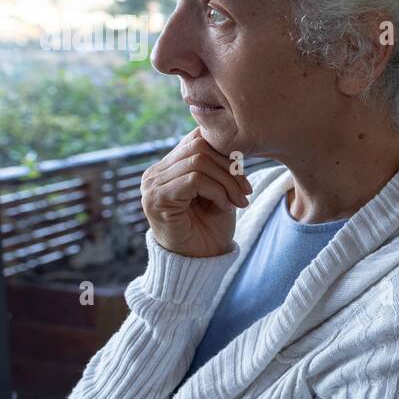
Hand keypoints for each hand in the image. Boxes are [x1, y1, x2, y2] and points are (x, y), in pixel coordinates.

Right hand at [140, 127, 252, 257]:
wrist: (200, 261)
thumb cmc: (211, 226)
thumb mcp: (220, 188)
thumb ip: (218, 164)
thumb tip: (231, 138)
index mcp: (169, 165)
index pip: (196, 138)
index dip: (225, 151)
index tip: (243, 175)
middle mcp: (155, 172)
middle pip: (199, 146)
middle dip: (229, 168)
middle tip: (245, 191)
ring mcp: (153, 184)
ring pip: (198, 161)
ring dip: (226, 182)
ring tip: (237, 201)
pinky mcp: (157, 199)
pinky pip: (194, 179)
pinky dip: (217, 191)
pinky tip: (224, 206)